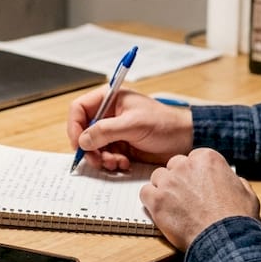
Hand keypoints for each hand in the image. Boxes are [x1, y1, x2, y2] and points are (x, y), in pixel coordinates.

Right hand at [67, 88, 192, 170]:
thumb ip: (106, 131)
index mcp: (110, 99)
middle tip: (98, 160)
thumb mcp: (133, 124)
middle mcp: (109, 114)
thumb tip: (83, 140)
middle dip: (89, 148)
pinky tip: (124, 163)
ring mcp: (114, 130)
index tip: (79, 144)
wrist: (185, 140)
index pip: (79, 109)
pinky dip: (111, 162)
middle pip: (83, 131)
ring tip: (116, 162)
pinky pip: (105, 155)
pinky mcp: (121, 145)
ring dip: (101, 158)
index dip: (75, 126)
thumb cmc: (165, 124)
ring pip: (93, 147)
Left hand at [141, 148, 259, 249]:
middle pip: (174, 165)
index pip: (193, 159)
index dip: (194, 174)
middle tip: (185, 197)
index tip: (197, 185)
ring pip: (158, 177)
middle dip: (178, 179)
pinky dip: (151, 201)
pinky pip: (145, 193)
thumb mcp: (246, 192)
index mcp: (207, 158)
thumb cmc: (237, 219)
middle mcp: (186, 165)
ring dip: (164, 189)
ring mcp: (169, 182)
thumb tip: (232, 180)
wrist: (226, 240)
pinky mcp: (157, 200)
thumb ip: (235, 180)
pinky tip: (161, 210)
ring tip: (173, 206)